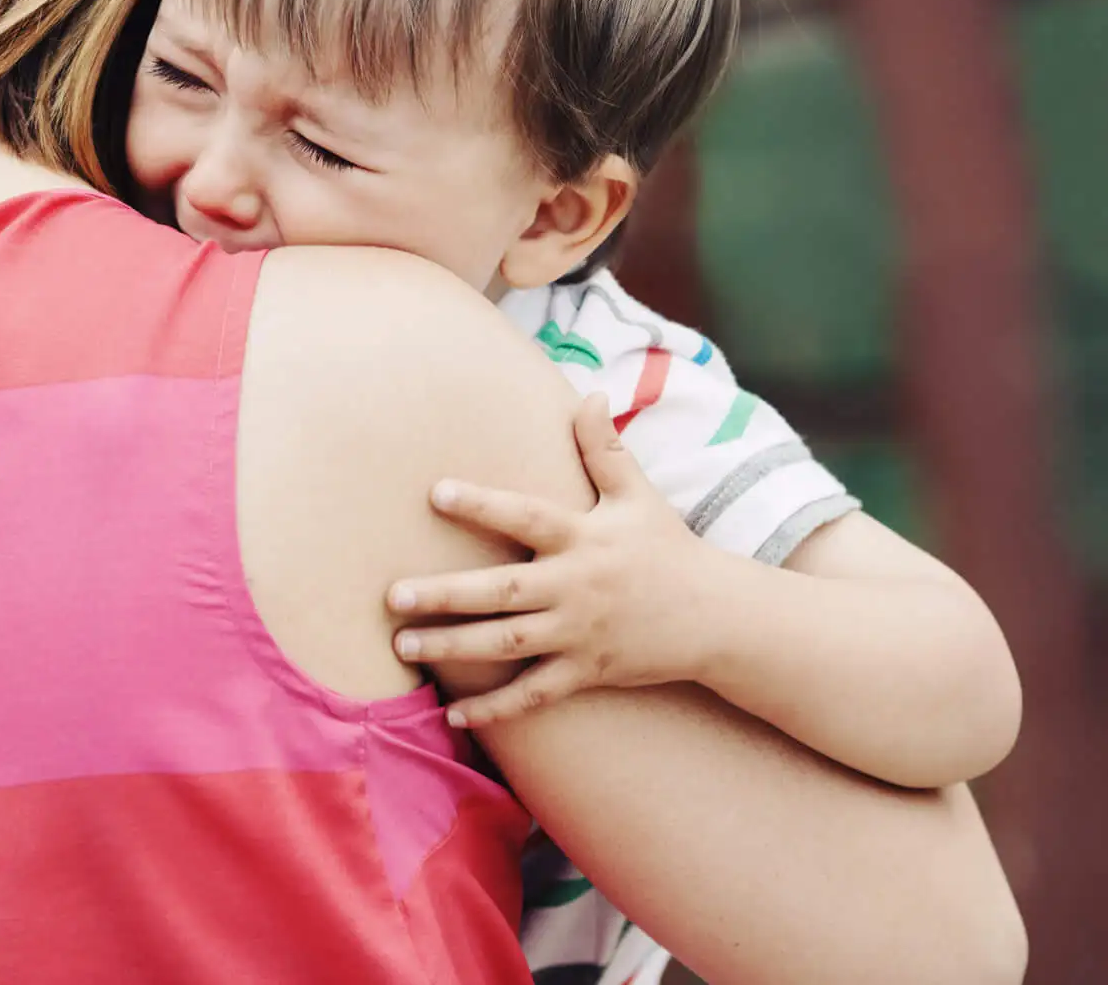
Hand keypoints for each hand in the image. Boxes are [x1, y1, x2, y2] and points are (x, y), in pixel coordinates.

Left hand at [386, 394, 724, 727]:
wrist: (715, 616)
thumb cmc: (666, 548)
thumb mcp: (638, 494)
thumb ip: (603, 448)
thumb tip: (588, 393)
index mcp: (583, 537)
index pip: (526, 516)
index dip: (482, 504)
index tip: (436, 491)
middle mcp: (575, 585)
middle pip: (502, 591)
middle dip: (446, 594)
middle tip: (392, 595)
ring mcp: (579, 634)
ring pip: (507, 644)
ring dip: (453, 646)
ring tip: (402, 644)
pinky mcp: (587, 672)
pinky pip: (534, 694)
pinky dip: (496, 708)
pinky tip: (454, 715)